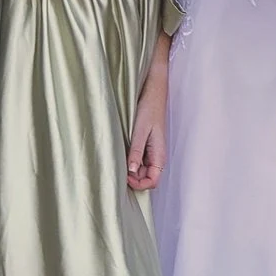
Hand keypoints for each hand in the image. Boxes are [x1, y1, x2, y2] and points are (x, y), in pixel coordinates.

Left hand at [127, 54, 170, 191]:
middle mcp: (156, 156)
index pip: (153, 181)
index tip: (125, 176)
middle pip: (145, 178)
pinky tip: (120, 155)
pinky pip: (137, 161)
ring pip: (140, 171)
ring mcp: (150, 152)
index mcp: (159, 155)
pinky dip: (129, 162)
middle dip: (133, 179)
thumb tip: (131, 171)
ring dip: (130, 171)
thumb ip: (136, 151)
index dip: (139, 184)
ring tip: (116, 162)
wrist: (152, 92)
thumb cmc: (149, 109)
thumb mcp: (140, 130)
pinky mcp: (144, 145)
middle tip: (117, 170)